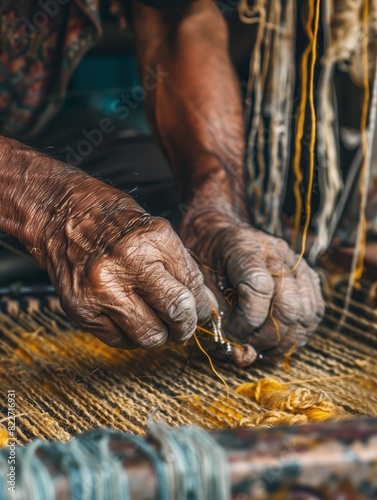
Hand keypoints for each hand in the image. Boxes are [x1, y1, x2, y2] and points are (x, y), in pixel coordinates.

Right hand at [32, 175, 215, 348]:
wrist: (60, 215)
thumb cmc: (112, 221)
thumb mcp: (156, 231)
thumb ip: (180, 267)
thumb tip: (202, 303)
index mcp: (153, 240)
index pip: (192, 286)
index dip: (202, 306)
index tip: (200, 311)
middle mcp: (127, 265)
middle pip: (176, 314)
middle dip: (186, 326)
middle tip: (184, 325)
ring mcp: (101, 290)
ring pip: (150, 336)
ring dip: (159, 334)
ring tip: (155, 321)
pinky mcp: (81, 309)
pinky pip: (119, 340)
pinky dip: (130, 335)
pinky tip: (128, 317)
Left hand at [180, 210, 324, 362]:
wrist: (222, 231)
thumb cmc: (207, 256)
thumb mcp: (199, 276)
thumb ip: (214, 310)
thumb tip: (237, 351)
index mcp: (247, 247)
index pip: (260, 289)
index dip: (247, 320)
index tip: (231, 331)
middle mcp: (279, 254)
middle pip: (290, 306)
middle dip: (267, 337)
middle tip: (247, 345)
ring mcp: (299, 265)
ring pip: (307, 314)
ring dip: (284, 340)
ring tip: (261, 345)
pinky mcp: (310, 277)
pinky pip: (315, 312)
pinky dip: (298, 333)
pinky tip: (277, 338)